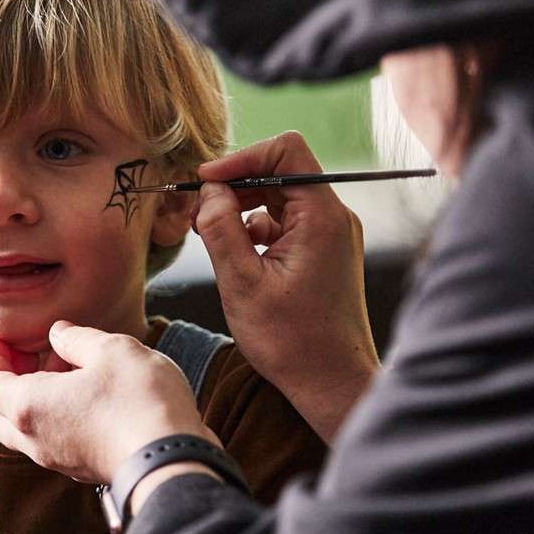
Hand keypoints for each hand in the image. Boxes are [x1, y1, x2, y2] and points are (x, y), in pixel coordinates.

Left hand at [0, 321, 213, 482]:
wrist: (172, 458)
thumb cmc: (138, 400)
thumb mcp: (111, 350)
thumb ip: (78, 338)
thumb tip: (59, 333)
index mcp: (29, 406)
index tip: (1, 340)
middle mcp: (35, 439)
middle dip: (7, 382)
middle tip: (28, 355)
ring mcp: (59, 459)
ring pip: (26, 431)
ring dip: (36, 399)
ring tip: (68, 369)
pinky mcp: (83, 468)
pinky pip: (53, 441)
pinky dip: (55, 417)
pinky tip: (87, 396)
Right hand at [194, 131, 379, 441]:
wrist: (332, 383)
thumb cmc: (292, 341)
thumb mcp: (241, 283)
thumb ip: (221, 229)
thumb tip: (210, 191)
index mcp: (321, 217)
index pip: (286, 150)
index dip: (241, 157)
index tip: (206, 181)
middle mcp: (334, 218)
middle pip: (281, 172)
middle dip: (236, 185)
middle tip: (199, 211)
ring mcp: (332, 235)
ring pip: (282, 199)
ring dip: (244, 208)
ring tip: (211, 234)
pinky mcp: (325, 253)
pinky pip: (288, 224)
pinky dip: (258, 230)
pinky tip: (237, 254)